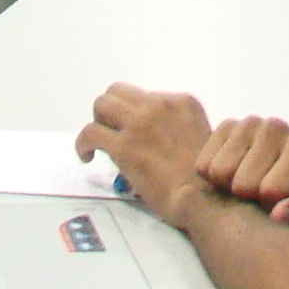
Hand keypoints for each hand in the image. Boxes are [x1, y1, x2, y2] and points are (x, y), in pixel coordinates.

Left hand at [76, 85, 214, 226]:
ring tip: (97, 141)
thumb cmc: (205, 178)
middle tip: (111, 131)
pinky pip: (90, 133)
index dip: (134, 114)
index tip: (132, 131)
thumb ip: (176, 126)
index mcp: (181, 102)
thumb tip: (150, 137)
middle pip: (119, 92)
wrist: (204, 197)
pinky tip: (87, 156)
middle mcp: (159, 105)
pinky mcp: (124, 146)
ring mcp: (140, 123)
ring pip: (102, 104)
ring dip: (97, 122)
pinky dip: (84, 144)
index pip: (145, 96)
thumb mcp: (199, 135)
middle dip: (111, 110)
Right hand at [195, 117, 288, 225]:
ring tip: (249, 187)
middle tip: (261, 196)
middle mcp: (277, 126)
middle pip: (242, 184)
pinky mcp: (225, 126)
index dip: (272, 207)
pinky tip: (234, 176)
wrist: (284, 179)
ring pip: (220, 172)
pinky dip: (213, 179)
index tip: (283, 202)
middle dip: (248, 199)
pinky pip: (204, 165)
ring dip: (228, 189)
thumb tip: (279, 213)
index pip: (272, 191)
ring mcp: (249, 123)